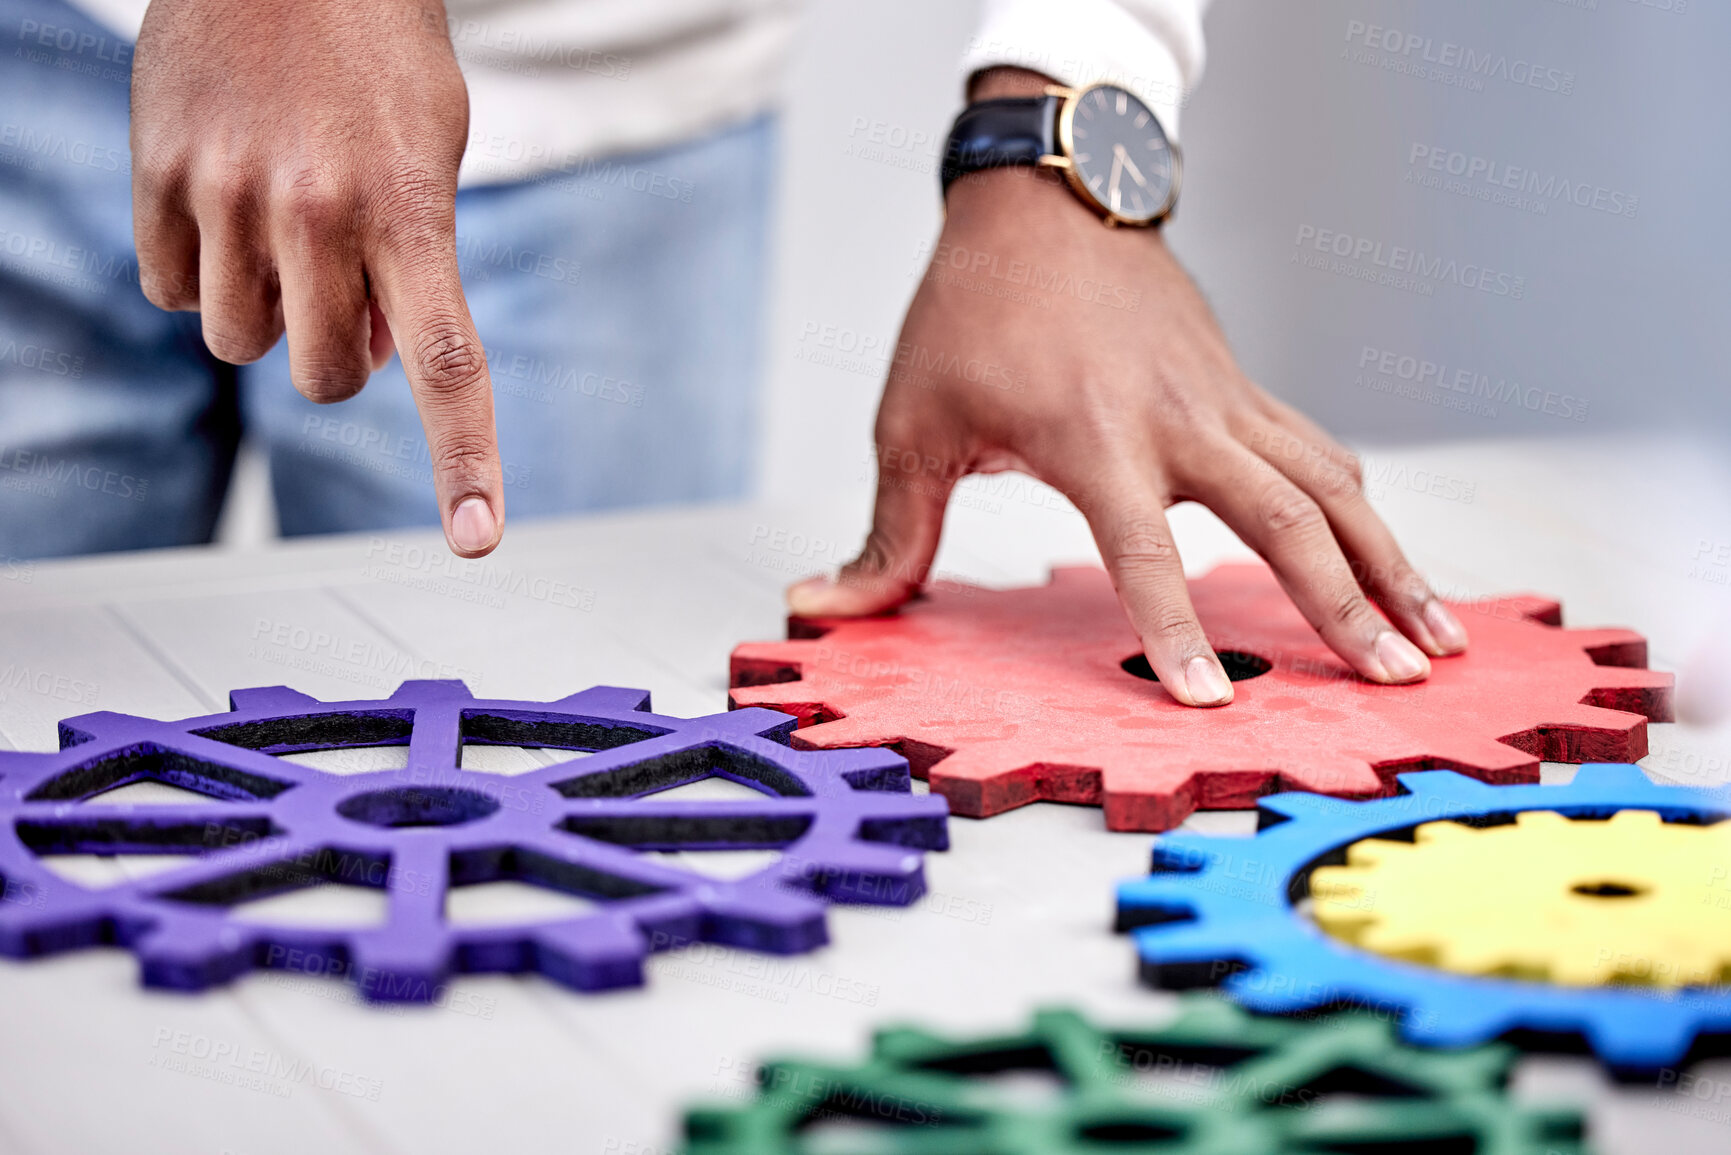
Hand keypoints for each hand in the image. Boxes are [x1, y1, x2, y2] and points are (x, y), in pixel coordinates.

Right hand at [131, 0, 502, 555]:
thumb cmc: (378, 53)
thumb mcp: (435, 150)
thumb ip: (415, 265)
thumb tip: (371, 359)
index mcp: (411, 211)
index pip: (449, 365)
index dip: (465, 460)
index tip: (475, 539)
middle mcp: (317, 213)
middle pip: (322, 377)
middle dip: (336, 355)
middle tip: (343, 289)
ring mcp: (228, 194)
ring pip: (237, 343)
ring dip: (266, 313)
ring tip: (282, 227)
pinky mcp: (157, 175)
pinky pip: (170, 289)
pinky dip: (199, 271)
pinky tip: (223, 207)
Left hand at [789, 70, 1467, 706]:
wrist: (1044, 199)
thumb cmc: (969, 310)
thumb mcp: (911, 420)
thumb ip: (887, 532)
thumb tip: (820, 607)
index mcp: (1092, 435)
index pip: (1143, 552)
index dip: (1174, 630)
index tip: (1211, 698)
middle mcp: (1177, 419)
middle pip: (1284, 520)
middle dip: (1343, 605)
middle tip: (1390, 677)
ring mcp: (1224, 399)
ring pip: (1332, 485)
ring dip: (1389, 560)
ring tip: (1433, 634)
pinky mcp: (1243, 386)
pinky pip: (1320, 452)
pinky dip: (1361, 509)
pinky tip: (1387, 556)